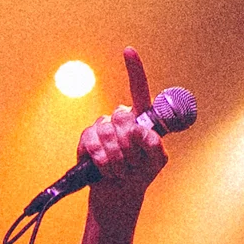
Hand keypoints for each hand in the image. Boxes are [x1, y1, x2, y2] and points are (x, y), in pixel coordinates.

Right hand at [77, 48, 170, 221]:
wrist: (119, 193)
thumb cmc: (141, 173)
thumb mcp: (157, 161)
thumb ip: (155, 145)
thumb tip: (141, 132)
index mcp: (140, 118)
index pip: (138, 90)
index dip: (134, 70)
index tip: (128, 50)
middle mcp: (120, 118)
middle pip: (124, 116)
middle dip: (131, 145)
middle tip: (133, 163)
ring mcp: (101, 127)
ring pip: (108, 132)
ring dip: (118, 158)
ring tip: (122, 171)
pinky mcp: (87, 139)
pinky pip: (94, 143)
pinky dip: (104, 161)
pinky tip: (108, 171)